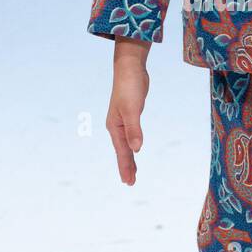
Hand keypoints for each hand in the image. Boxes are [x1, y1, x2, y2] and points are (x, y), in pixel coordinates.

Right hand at [106, 40, 150, 184]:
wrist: (129, 68)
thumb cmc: (130, 87)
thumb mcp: (133, 109)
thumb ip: (134, 129)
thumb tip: (136, 149)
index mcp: (115, 127)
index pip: (122, 152)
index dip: (125, 167)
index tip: (128, 182)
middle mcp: (116, 126)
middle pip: (122, 151)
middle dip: (126, 167)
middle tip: (130, 183)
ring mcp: (122, 121)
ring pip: (125, 145)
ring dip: (128, 159)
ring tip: (132, 172)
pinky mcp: (129, 116)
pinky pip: (130, 136)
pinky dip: (132, 146)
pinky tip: (134, 149)